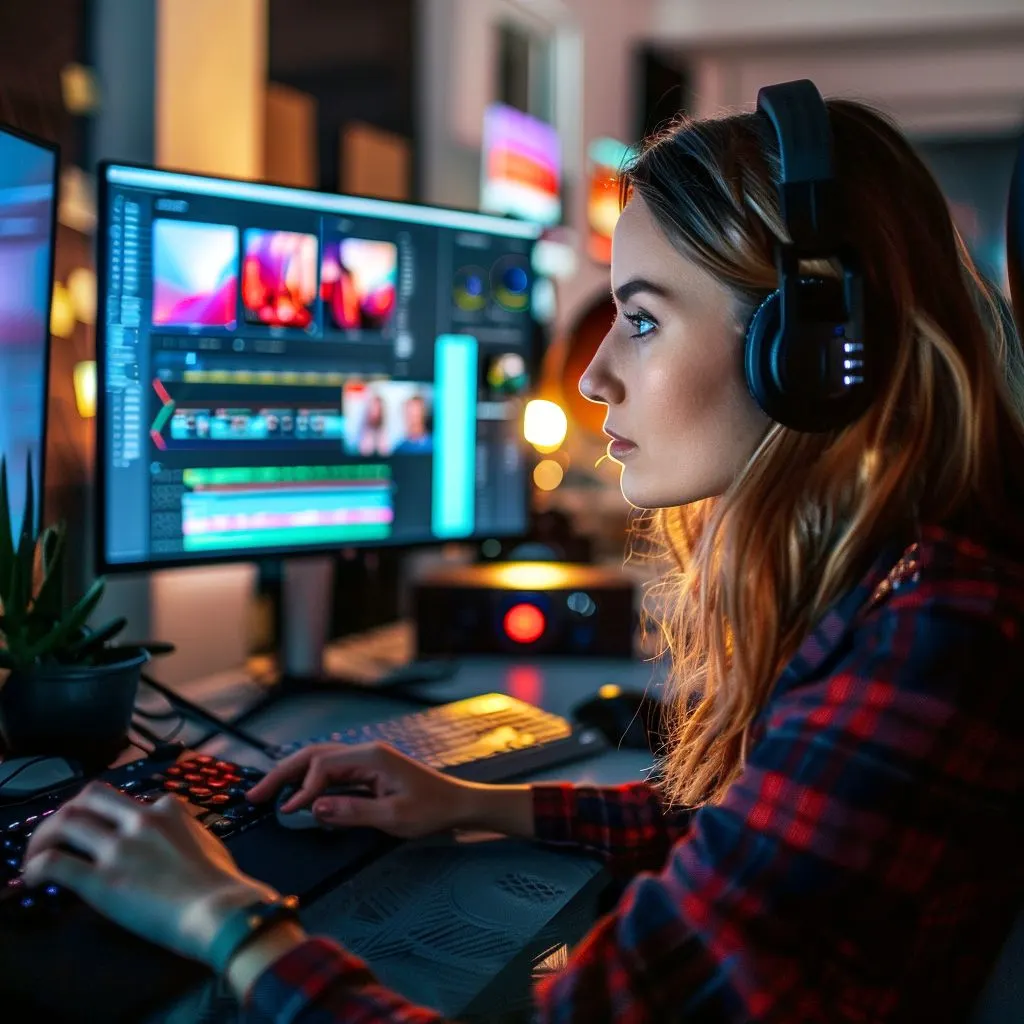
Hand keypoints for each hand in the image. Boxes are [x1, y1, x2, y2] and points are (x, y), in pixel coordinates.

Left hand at [21, 783, 279, 965]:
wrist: (221, 910)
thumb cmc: (222, 883)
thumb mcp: (207, 841)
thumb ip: (184, 831)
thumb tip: (175, 839)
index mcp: (167, 810)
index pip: (129, 800)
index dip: (110, 816)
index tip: (103, 831)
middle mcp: (140, 820)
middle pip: (91, 795)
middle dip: (70, 810)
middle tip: (61, 833)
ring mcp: (119, 848)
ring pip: (66, 820)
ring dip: (45, 836)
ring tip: (38, 854)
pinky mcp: (101, 880)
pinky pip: (54, 863)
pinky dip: (35, 868)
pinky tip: (32, 879)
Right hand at [247, 742, 477, 837]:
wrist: (458, 804)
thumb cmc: (432, 810)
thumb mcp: (393, 817)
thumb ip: (352, 812)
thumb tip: (314, 808)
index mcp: (372, 757)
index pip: (323, 766)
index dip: (302, 790)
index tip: (287, 812)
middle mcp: (366, 752)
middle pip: (314, 755)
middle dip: (283, 773)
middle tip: (255, 795)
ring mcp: (367, 759)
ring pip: (320, 760)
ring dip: (293, 775)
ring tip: (268, 794)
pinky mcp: (369, 770)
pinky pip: (332, 771)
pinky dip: (310, 780)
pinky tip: (298, 794)